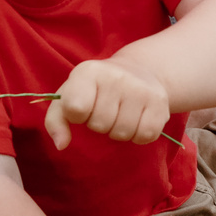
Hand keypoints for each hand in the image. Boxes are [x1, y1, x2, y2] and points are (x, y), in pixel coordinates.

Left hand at [46, 58, 171, 147]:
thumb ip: (56, 121)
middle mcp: (116, 76)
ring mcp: (140, 88)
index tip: (84, 107)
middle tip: (106, 110)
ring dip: (118, 131)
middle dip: (100, 124)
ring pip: (122, 133)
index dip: (78, 116)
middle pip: (100, 124)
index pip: (76, 108)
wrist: (139, 71)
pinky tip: (136, 120)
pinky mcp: (160, 103)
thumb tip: (61, 145)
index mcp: (88, 71)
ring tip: (120, 115)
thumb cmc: (95, 89)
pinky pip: (145, 135)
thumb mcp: (69, 97)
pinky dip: (138, 135)